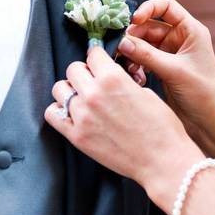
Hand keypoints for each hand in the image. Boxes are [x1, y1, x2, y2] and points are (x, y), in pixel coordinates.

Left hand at [45, 46, 203, 207]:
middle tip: (93, 82)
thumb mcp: (146, 93)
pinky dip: (59, 111)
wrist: (162, 161)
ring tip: (83, 99)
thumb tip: (110, 78)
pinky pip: (52, 115)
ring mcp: (82, 116)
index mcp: (113, 78)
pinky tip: (72, 114)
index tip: (100, 64)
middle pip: (72, 69)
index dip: (98, 58)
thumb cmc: (161, 128)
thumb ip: (122, 81)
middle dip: (83, 73)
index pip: (93, 54)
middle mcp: (93, 94)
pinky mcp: (77, 137)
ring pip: (59, 89)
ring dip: (70, 91)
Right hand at [117, 0, 214, 155]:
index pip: (166, 6)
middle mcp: (180, 38)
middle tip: (120, 49)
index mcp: (191, 31)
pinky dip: (136, 64)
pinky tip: (135, 77)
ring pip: (143, 43)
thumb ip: (147, 55)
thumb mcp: (174, 71)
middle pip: (149, 26)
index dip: (148, 9)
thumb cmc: (202, 94)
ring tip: (128, 67)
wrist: (209, 123)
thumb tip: (122, 42)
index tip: (132, 21)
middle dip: (134, 36)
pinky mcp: (163, 68)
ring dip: (132, 52)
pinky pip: (143, 58)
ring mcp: (171, 53)